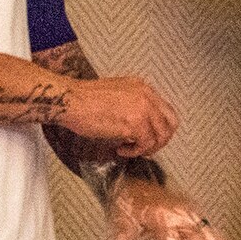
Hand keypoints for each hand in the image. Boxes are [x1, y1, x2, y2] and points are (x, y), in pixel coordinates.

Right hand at [58, 76, 176, 156]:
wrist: (70, 100)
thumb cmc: (83, 100)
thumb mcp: (116, 95)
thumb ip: (132, 106)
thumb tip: (139, 127)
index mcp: (142, 87)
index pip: (165, 110)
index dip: (159, 128)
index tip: (150, 138)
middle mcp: (146, 95)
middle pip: (170, 123)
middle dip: (160, 140)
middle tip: (146, 149)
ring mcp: (142, 108)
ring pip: (160, 136)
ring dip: (146, 148)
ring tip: (130, 149)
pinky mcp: (135, 122)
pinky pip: (145, 144)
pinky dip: (135, 152)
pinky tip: (121, 149)